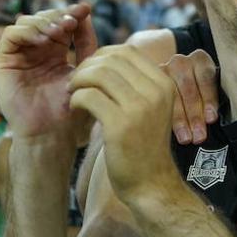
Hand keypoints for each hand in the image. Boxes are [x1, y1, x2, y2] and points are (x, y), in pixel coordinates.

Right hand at [0, 4, 97, 141]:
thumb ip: (86, 42)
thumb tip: (86, 12)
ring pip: (26, 21)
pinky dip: (27, 31)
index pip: (61, 22)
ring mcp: (18, 56)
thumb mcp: (85, 70)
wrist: (53, 135)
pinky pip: (11, 35)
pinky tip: (43, 39)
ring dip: (44, 21)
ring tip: (59, 31)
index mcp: (55, 51)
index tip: (86, 8)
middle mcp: (35, 51)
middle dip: (58, 15)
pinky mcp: (2, 63)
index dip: (72, 12)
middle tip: (72, 20)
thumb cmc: (71, 109)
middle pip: (43, 17)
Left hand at [68, 45, 177, 204]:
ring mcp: (140, 108)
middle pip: (112, 58)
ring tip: (72, 92)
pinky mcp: (120, 125)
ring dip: (79, 79)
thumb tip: (105, 58)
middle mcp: (155, 91)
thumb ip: (134, 82)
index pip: (128, 50)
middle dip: (87, 65)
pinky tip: (75, 108)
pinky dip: (76, 98)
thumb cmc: (144, 146)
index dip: (103, 54)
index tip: (90, 69)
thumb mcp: (149, 107)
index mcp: (164, 83)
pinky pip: (89, 96)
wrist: (151, 185)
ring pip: (99, 74)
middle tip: (75, 80)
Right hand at [167, 49, 218, 144]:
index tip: (211, 119)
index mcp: (200, 59)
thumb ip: (211, 100)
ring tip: (186, 138)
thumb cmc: (201, 89)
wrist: (181, 80)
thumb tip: (212, 121)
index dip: (209, 99)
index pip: (205, 77)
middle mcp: (181, 62)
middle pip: (188, 88)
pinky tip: (168, 131)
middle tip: (199, 136)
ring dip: (180, 120)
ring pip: (171, 96)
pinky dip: (165, 117)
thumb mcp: (209, 89)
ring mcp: (164, 70)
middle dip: (194, 115)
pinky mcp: (151, 83)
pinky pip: (158, 100)